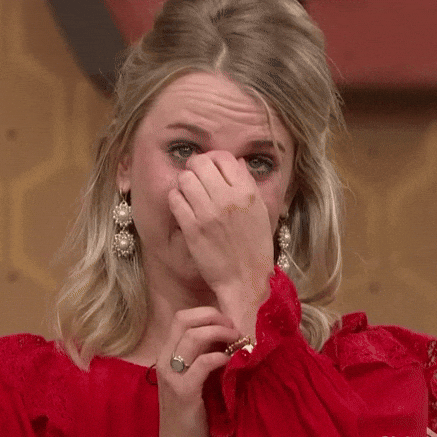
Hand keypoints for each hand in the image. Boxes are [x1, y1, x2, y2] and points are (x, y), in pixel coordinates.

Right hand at [156, 306, 240, 436]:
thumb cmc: (190, 410)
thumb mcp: (191, 376)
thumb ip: (201, 355)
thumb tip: (225, 334)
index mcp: (166, 354)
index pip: (181, 317)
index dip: (206, 314)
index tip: (226, 323)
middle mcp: (165, 359)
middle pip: (184, 320)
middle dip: (213, 317)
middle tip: (233, 328)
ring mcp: (172, 374)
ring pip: (193, 336)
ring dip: (220, 333)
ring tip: (236, 342)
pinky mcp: (183, 391)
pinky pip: (204, 363)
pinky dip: (220, 356)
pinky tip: (230, 361)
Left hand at [168, 151, 273, 332]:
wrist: (245, 279)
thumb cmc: (255, 247)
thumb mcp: (261, 211)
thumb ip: (249, 184)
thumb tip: (238, 162)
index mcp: (247, 192)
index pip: (223, 157)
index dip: (213, 159)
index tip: (210, 169)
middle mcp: (227, 198)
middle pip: (200, 163)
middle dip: (195, 168)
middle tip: (195, 178)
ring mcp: (208, 213)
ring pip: (184, 178)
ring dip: (184, 184)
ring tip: (189, 194)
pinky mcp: (191, 228)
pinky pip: (175, 199)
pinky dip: (176, 199)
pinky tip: (183, 207)